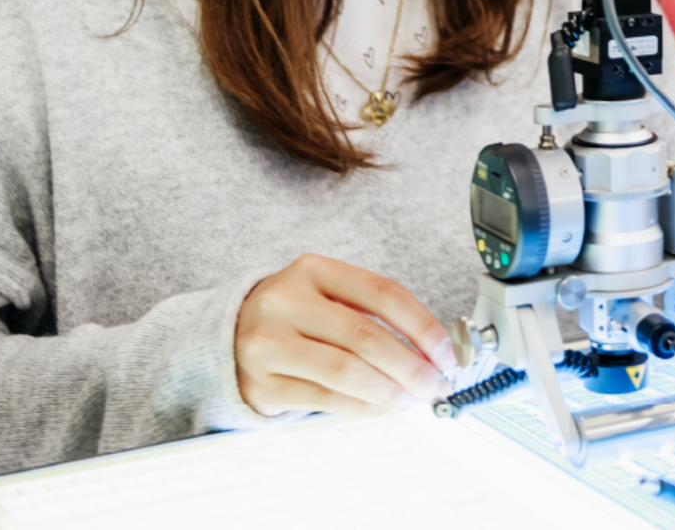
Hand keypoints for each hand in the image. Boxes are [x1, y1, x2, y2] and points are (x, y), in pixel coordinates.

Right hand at [235, 254, 456, 416]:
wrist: (228, 337)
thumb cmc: (295, 316)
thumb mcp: (328, 295)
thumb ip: (375, 315)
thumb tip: (432, 353)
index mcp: (313, 270)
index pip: (383, 293)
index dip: (422, 325)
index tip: (446, 352)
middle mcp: (285, 301)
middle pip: (366, 336)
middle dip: (412, 366)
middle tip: (436, 384)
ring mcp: (268, 343)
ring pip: (345, 371)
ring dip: (390, 390)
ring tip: (413, 398)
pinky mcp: (261, 383)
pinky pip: (324, 398)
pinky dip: (362, 406)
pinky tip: (381, 406)